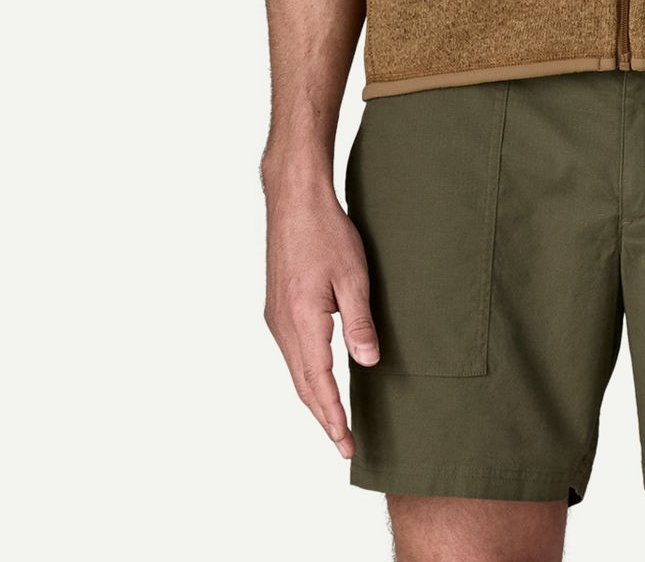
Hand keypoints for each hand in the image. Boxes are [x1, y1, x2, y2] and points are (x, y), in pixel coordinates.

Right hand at [264, 178, 379, 458]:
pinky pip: (291, 352)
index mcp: (302, 321)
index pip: (318, 384)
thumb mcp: (353, 276)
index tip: (346, 444)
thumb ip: (359, 323)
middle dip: (323, 417)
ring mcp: (275, 317)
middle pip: (302, 385)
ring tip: (335, 420)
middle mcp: (282, 325)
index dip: (333, 417)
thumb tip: (369, 364)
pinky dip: (306, 374)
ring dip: (313, 398)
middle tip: (344, 445)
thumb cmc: (326, 232)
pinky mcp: (277, 307)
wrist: (294, 200)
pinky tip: (320, 377)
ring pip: (295, 371)